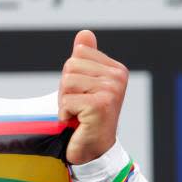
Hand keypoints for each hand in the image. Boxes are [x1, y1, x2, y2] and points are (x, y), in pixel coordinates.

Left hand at [59, 30, 128, 164]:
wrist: (94, 149)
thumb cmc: (86, 115)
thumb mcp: (85, 82)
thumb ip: (86, 58)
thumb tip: (84, 33)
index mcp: (115, 69)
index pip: (78, 54)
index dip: (71, 74)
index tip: (82, 92)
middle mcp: (117, 78)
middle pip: (70, 66)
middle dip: (66, 88)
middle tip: (78, 105)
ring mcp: (110, 91)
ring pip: (67, 82)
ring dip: (65, 101)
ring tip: (78, 113)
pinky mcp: (100, 105)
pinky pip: (66, 100)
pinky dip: (65, 114)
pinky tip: (77, 122)